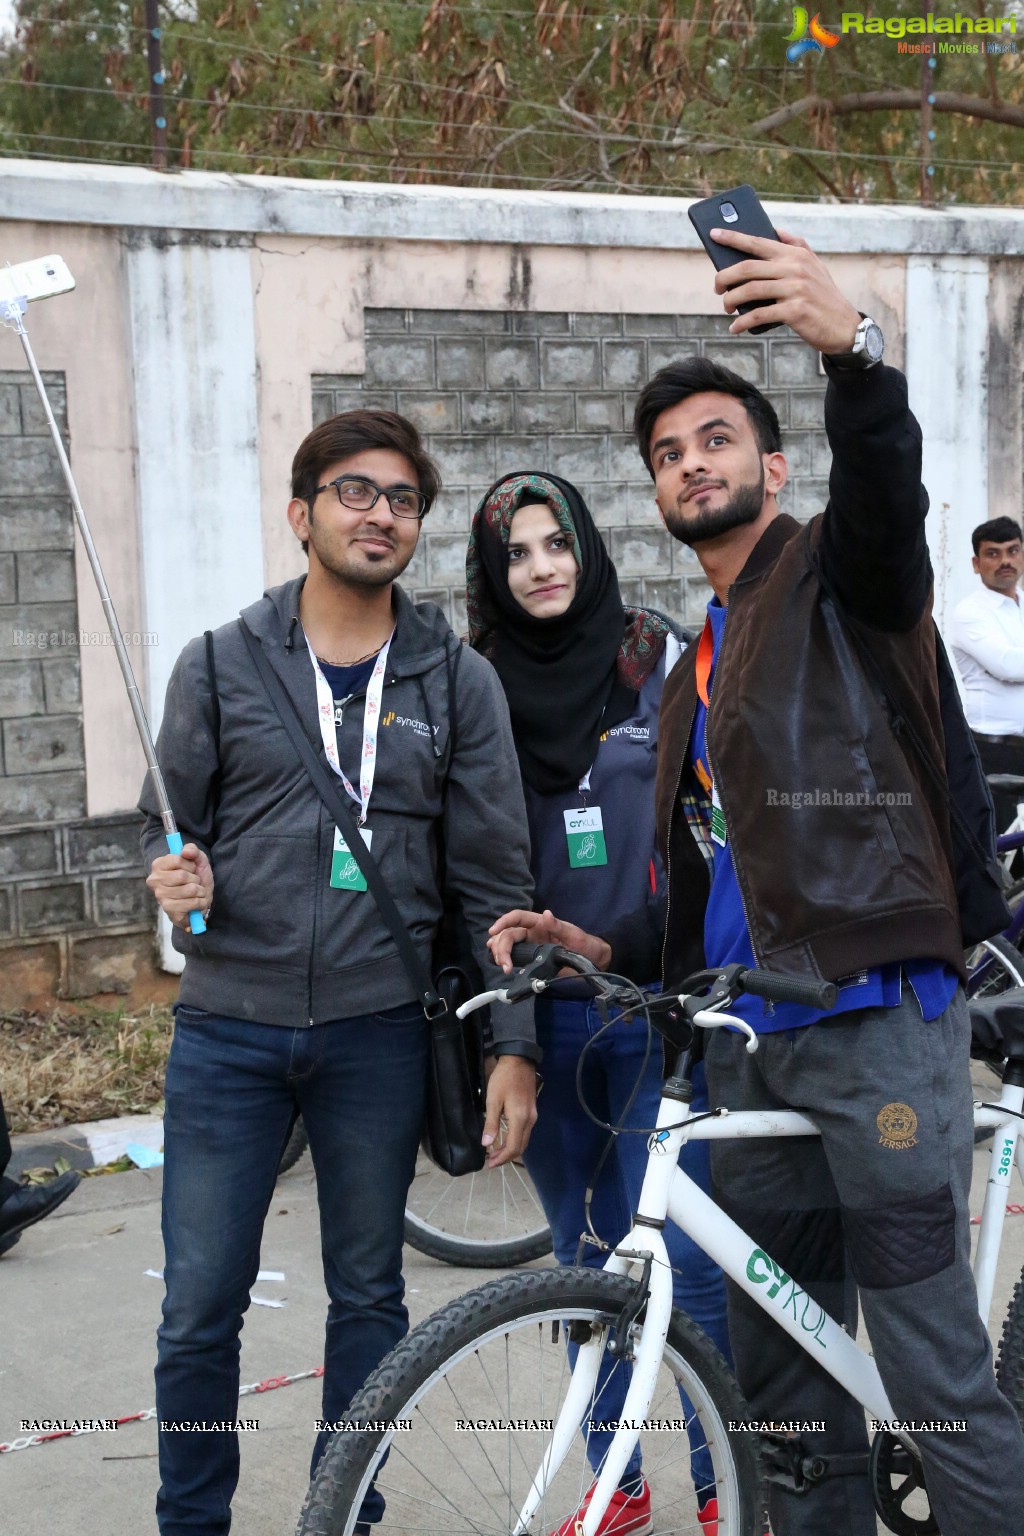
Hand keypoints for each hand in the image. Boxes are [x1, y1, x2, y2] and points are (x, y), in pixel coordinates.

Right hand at [147, 843, 213, 931]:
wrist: (202, 898)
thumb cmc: (196, 877)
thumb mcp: (198, 859)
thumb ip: (192, 850)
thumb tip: (186, 852)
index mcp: (158, 865)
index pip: (177, 859)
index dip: (190, 865)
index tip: (190, 869)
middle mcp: (154, 881)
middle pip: (183, 876)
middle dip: (196, 879)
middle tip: (194, 883)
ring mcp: (160, 897)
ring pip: (190, 890)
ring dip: (200, 891)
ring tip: (196, 893)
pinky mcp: (169, 911)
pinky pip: (192, 903)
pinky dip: (201, 902)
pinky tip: (196, 903)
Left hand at [481, 1055, 537, 1167]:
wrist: (519, 1060)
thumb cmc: (503, 1079)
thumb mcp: (493, 1100)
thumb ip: (491, 1123)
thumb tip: (487, 1144)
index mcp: (520, 1119)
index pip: (513, 1147)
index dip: (502, 1158)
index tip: (489, 1163)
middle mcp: (530, 1120)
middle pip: (521, 1146)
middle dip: (506, 1157)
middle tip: (491, 1161)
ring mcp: (533, 1115)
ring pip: (524, 1140)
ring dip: (510, 1149)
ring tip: (495, 1152)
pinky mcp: (532, 1111)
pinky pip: (525, 1132)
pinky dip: (515, 1140)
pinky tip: (505, 1138)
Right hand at [487, 907, 611, 974]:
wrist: (594, 961)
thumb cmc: (586, 944)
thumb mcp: (575, 935)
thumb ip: (559, 926)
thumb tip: (546, 914)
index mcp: (540, 923)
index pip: (518, 917)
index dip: (504, 922)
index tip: (493, 931)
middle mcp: (532, 932)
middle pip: (509, 934)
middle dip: (501, 946)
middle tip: (503, 964)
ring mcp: (531, 946)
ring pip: (508, 945)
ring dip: (500, 953)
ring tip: (502, 965)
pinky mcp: (532, 959)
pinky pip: (515, 957)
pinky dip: (505, 960)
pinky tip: (504, 966)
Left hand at [710, 227, 861, 353]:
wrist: (844, 326)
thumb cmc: (823, 297)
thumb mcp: (815, 266)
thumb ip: (797, 246)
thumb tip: (777, 230)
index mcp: (796, 254)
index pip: (759, 242)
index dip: (733, 237)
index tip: (713, 234)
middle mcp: (795, 268)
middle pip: (747, 267)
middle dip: (725, 277)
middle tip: (717, 287)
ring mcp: (795, 289)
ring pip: (750, 290)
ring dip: (731, 300)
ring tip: (726, 307)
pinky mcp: (794, 311)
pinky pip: (758, 315)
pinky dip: (743, 323)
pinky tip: (735, 328)